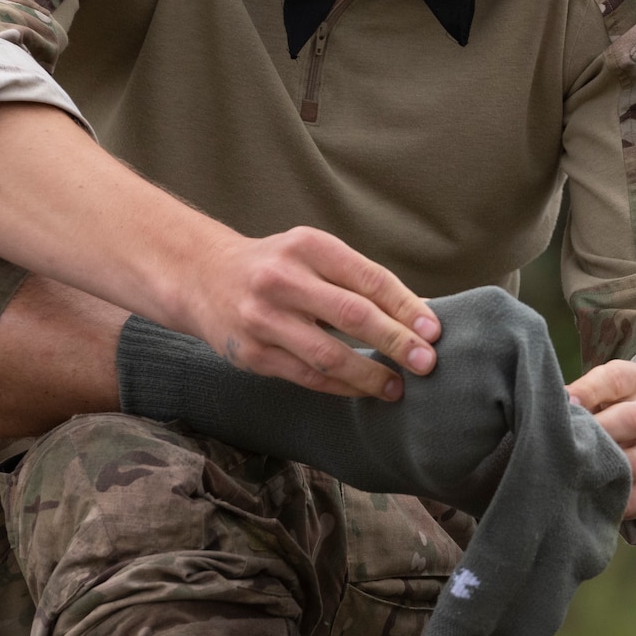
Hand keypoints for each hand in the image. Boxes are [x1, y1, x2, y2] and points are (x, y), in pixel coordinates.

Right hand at [184, 226, 440, 401]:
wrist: (202, 276)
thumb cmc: (275, 266)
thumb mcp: (313, 255)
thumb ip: (359, 281)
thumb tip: (420, 313)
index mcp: (308, 246)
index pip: (369, 279)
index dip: (406, 306)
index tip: (434, 330)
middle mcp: (283, 278)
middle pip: (353, 314)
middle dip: (397, 341)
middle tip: (428, 362)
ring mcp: (263, 318)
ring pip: (329, 354)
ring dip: (370, 374)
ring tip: (398, 386)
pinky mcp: (251, 354)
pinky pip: (306, 376)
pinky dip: (341, 387)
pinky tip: (363, 390)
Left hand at [566, 359, 635, 518]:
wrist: (631, 437)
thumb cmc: (595, 408)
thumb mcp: (588, 390)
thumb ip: (572, 396)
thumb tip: (548, 406)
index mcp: (634, 383)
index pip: (614, 380)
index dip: (586, 391)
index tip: (563, 402)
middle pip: (631, 420)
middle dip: (595, 431)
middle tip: (565, 441)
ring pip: (635, 463)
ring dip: (601, 468)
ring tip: (570, 470)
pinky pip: (634, 496)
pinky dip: (609, 497)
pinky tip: (584, 496)